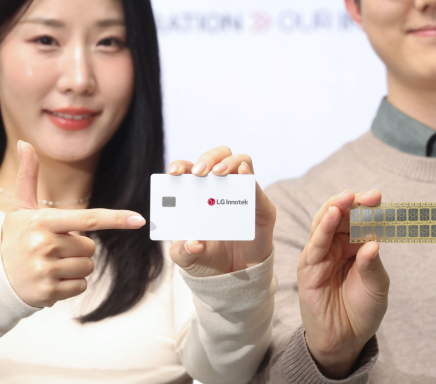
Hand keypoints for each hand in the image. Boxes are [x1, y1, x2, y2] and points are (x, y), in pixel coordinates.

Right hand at [1, 141, 145, 307]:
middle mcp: (44, 244)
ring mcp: (45, 269)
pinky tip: (50, 280)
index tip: (140, 219)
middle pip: (91, 246)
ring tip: (50, 264)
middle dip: (78, 248)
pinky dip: (71, 284)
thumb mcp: (20, 208)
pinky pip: (81, 285)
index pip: (88, 219)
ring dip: (75, 266)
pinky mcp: (48, 292)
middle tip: (52, 249)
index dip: (116, 218)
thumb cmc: (14, 238)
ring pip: (88, 266)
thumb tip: (24, 143)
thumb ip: (28, 176)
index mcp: (42, 221)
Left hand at [167, 146, 275, 276]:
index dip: (182, 166)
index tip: (173, 172)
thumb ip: (182, 251)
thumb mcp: (186, 258)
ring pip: (242, 162)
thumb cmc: (207, 259)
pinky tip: (242, 174)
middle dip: (208, 158)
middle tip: (199, 172)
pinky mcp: (261, 208)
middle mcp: (221, 188)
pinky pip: (257, 188)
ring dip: (229, 162)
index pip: (191, 169)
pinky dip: (250, 178)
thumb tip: (192, 242)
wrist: (231, 279)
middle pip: (219, 157)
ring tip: (218, 173)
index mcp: (198, 193)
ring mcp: (243, 195)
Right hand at [298, 190, 388, 378]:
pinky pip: (315, 244)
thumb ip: (373, 265)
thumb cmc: (363, 311)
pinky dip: (322, 228)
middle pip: (342, 215)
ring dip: (334, 208)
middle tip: (368, 197)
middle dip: (353, 203)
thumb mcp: (377, 288)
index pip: (360, 219)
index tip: (379, 199)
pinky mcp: (308, 267)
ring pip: (324, 223)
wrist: (345, 340)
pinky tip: (331, 215)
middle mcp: (338, 245)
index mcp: (356, 245)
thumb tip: (374, 242)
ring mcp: (322, 254)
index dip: (369, 208)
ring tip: (346, 198)